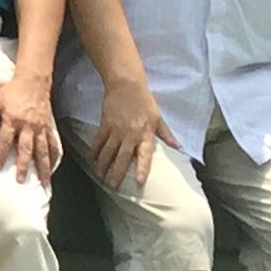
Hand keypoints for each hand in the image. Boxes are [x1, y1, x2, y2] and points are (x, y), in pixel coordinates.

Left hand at [0, 71, 60, 181]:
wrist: (33, 80)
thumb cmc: (11, 91)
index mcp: (12, 119)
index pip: (5, 141)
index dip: (0, 155)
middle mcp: (28, 125)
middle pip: (26, 149)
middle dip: (23, 166)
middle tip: (21, 181)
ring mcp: (41, 127)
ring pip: (43, 151)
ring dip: (43, 168)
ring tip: (43, 183)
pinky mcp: (49, 126)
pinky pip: (53, 144)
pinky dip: (54, 157)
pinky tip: (53, 168)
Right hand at [90, 75, 163, 191]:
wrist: (126, 85)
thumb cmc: (145, 101)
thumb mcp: (158, 118)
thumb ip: (166, 134)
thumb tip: (178, 147)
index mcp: (145, 134)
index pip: (144, 155)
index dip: (141, 168)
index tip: (138, 181)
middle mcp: (130, 135)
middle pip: (122, 157)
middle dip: (117, 173)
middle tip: (113, 185)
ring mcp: (115, 130)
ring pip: (108, 152)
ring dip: (103, 165)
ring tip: (100, 176)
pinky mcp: (104, 124)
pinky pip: (98, 141)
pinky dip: (94, 151)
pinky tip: (92, 159)